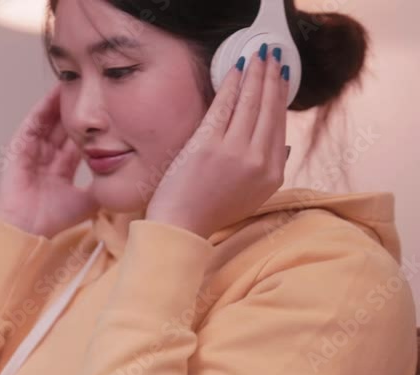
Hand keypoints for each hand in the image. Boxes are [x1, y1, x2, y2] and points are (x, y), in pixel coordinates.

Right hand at [0, 84, 100, 238]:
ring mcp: (31, 151)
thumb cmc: (52, 221)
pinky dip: (45, 106)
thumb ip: (103, 188)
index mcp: (61, 170)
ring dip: (64, 102)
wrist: (26, 229)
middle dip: (80, 110)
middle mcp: (46, 158)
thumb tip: (127, 179)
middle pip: (65, 127)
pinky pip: (34, 121)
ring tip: (79, 81)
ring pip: (51, 120)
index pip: (78, 142)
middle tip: (97, 89)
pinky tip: (57, 91)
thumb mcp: (87, 201)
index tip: (111, 112)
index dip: (93, 128)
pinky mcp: (18, 147)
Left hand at [144, 44, 290, 238]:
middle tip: (272, 57)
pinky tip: (235, 70)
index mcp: (273, 174)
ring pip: (251, 103)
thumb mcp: (252, 196)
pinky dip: (231, 85)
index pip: (280, 127)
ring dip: (256, 74)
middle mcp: (259, 160)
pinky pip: (224, 106)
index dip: (281, 99)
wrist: (180, 226)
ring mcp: (234, 151)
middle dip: (272, 79)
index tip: (282, 79)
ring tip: (258, 56)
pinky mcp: (209, 145)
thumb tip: (285, 145)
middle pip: (269, 110)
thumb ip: (271, 170)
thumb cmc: (211, 211)